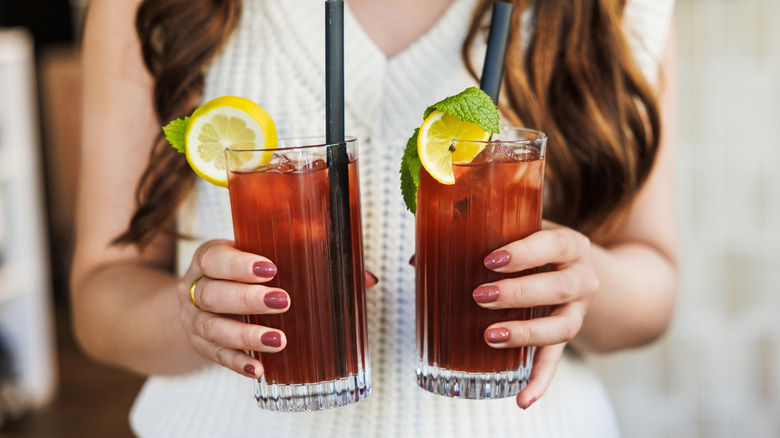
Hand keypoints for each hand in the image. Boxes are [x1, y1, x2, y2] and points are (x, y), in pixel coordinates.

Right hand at [179, 240, 378, 377]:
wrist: (201, 299)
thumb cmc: (243, 275)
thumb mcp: (262, 258)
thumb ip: (310, 261)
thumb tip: (366, 278)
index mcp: (210, 258)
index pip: (215, 258)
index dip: (239, 264)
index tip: (271, 269)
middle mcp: (195, 288)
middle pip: (214, 294)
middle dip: (248, 300)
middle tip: (284, 302)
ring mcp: (194, 320)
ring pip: (213, 328)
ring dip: (246, 336)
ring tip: (278, 340)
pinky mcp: (200, 346)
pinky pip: (215, 357)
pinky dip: (237, 363)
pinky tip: (258, 368)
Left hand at [474, 222, 599, 408]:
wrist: (576, 271)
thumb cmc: (537, 250)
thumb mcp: (519, 236)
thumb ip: (478, 240)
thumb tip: (417, 260)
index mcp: (570, 246)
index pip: (556, 245)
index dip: (526, 253)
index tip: (491, 260)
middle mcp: (581, 279)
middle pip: (558, 288)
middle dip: (518, 294)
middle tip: (480, 296)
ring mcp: (577, 311)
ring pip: (562, 328)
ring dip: (526, 334)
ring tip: (490, 336)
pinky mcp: (567, 338)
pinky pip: (555, 362)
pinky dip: (539, 381)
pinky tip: (521, 399)